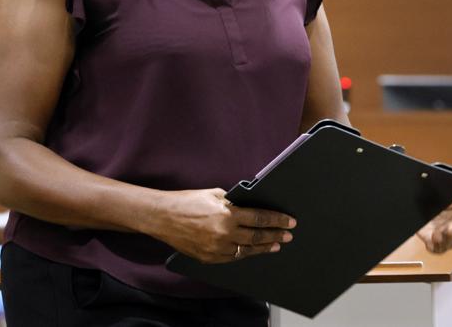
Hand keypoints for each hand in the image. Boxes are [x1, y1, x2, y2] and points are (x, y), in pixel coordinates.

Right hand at [151, 188, 295, 263]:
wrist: (162, 217)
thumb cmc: (187, 201)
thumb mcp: (214, 194)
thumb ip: (234, 202)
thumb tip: (250, 205)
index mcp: (227, 215)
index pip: (259, 219)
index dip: (277, 220)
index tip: (289, 222)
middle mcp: (224, 234)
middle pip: (257, 237)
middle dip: (275, 236)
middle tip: (287, 235)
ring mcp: (216, 249)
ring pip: (246, 251)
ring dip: (263, 248)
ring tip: (275, 245)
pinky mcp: (208, 258)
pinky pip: (232, 258)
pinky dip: (244, 253)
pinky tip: (252, 250)